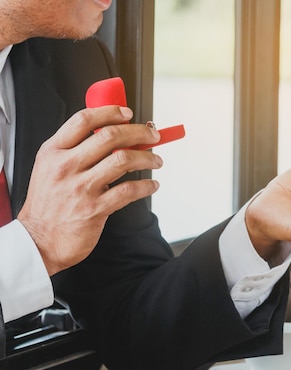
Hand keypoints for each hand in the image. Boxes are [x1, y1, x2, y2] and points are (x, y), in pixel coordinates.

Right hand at [17, 106, 162, 274]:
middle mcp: (66, 166)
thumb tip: (112, 135)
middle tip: (153, 135)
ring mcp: (81, 188)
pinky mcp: (95, 209)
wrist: (39, 240)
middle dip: (139, 132)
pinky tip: (151, 185)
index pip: (84, 121)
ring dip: (147, 157)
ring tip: (156, 160)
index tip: (128, 114)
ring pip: (123, 160)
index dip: (110, 112)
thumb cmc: (48, 205)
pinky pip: (129, 191)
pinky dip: (146, 186)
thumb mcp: (49, 169)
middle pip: (110, 136)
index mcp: (53, 152)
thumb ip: (74, 150)